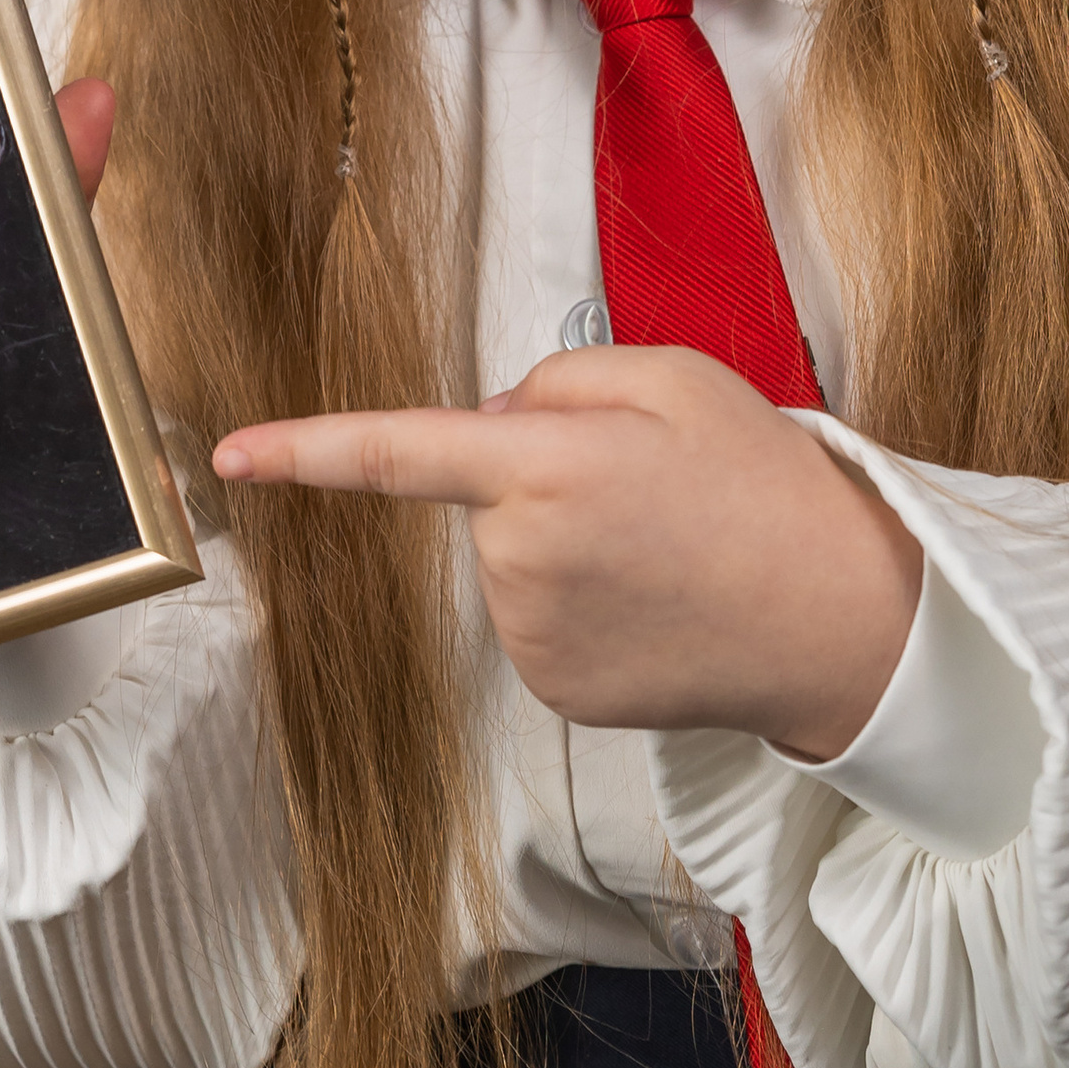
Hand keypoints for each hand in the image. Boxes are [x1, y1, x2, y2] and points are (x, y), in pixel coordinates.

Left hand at [212, 345, 919, 762]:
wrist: (840, 618)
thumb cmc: (764, 486)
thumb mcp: (675, 378)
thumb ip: (561, 379)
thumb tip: (489, 417)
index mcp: (547, 465)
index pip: (397, 452)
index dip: (304, 451)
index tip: (228, 456)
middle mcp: (522, 557)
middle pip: (484, 495)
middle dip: (541, 476)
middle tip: (650, 486)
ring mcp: (532, 635)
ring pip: (510, 560)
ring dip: (564, 544)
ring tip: (663, 547)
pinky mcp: (552, 689)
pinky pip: (535, 620)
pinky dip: (582, 606)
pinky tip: (652, 604)